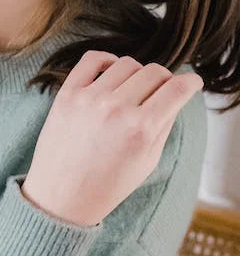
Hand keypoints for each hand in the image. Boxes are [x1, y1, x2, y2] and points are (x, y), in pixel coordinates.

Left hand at [21, 51, 203, 225]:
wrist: (61, 197)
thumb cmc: (107, 184)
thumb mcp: (148, 161)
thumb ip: (165, 123)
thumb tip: (176, 94)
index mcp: (141, 129)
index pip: (177, 89)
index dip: (191, 82)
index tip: (193, 82)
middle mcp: (116, 109)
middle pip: (155, 72)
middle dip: (166, 80)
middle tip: (163, 91)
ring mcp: (89, 98)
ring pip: (127, 63)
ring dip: (138, 73)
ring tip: (135, 89)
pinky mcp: (68, 94)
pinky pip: (93, 59)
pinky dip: (108, 60)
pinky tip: (113, 73)